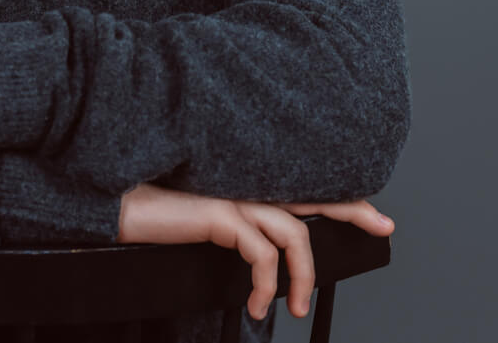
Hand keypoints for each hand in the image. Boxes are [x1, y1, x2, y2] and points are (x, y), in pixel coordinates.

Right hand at [116, 182, 393, 322]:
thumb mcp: (203, 228)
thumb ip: (234, 230)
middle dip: (353, 210)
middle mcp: (245, 186)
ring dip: (304, 278)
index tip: (372, 209)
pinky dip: (267, 285)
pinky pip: (261, 253)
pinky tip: (258, 306)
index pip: (302, 186)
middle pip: (314, 194)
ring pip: (294, 234)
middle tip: (384, 226)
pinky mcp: (219, 214)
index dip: (339, 196)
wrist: (114, 206)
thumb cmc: (153, 219)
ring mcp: (234, 198)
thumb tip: (260, 258)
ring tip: (296, 311)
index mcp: (243, 186)